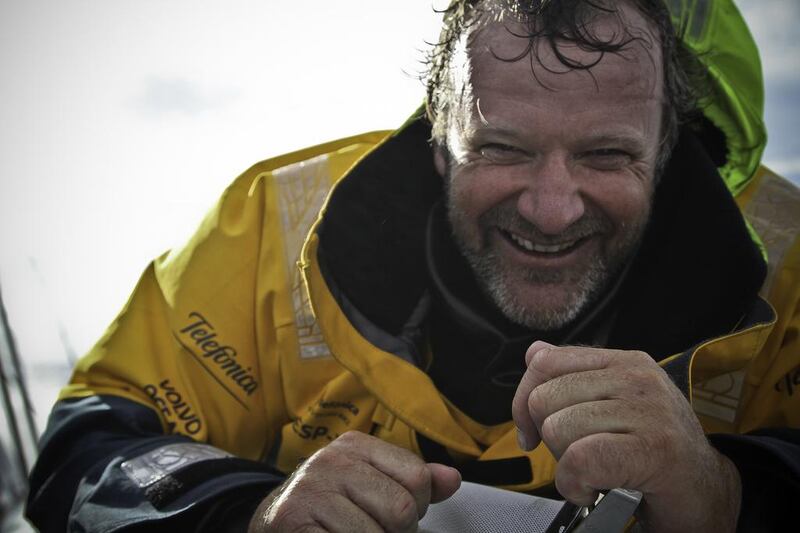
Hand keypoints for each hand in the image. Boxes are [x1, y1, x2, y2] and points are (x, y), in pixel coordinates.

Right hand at [248, 430, 460, 531]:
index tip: (395, 514)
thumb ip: (412, 481)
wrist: (274, 520)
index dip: (418, 506)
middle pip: (401, 509)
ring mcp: (310, 492)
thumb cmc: (333, 503)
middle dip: (397, 532)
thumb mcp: (371, 480)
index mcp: (356, 445)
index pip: (418, 477)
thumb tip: (453, 479)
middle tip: (376, 531)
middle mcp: (332, 462)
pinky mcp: (293, 522)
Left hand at [512, 342, 740, 532]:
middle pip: (545, 399)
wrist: (705, 492)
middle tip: (580, 456)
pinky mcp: (653, 449)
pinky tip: (592, 489)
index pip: (545, 362)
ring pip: (559, 429)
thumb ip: (573, 378)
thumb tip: (534, 353)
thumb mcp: (612, 404)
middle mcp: (637, 377)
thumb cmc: (654, 451)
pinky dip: (575, 484)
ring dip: (565, 466)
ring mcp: (648, 411)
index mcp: (623, 361)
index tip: (532, 432)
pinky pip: (580, 459)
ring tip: (594, 473)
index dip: (524, 402)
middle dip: (549, 438)